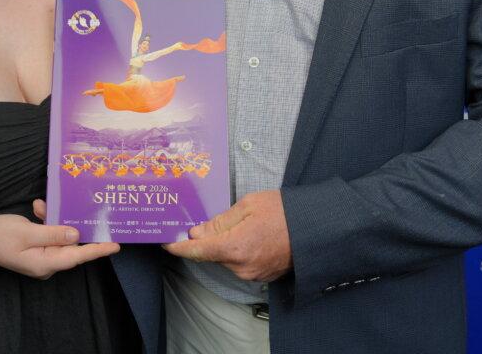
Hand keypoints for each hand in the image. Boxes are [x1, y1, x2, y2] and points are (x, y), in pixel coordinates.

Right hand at [0, 205, 118, 278]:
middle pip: (71, 245)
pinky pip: (49, 235)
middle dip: (72, 224)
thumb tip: (76, 235)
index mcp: (46, 263)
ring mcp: (41, 257)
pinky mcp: (37, 249)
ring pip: (59, 236)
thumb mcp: (26, 232)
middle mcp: (47, 263)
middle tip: (83, 208)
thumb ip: (52, 234)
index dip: (98, 249)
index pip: (78, 256)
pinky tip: (38, 208)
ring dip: (54, 219)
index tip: (116, 245)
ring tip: (40, 207)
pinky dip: (46, 221)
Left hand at [164, 190, 291, 281]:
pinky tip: (249, 235)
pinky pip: (240, 263)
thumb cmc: (284, 211)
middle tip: (201, 222)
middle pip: (211, 254)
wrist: (316, 228)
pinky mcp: (261, 275)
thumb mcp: (248, 205)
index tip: (166, 242)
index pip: (197, 251)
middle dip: (205, 239)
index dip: (179, 247)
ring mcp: (252, 274)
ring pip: (226, 258)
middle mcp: (241, 266)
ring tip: (237, 224)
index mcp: (235, 247)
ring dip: (224, 244)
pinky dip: (237, 251)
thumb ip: (219, 221)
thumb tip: (197, 233)